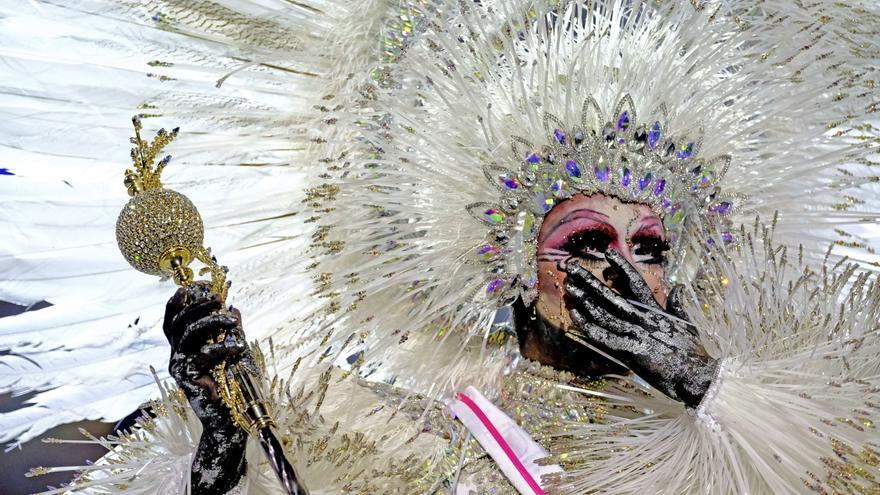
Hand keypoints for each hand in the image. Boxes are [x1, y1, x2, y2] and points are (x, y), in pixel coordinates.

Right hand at [163, 283, 248, 493]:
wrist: (231, 421)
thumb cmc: (233, 386)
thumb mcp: (234, 352)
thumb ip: (231, 332)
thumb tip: (234, 309)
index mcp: (185, 349)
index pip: (173, 322)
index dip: (176, 304)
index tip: (187, 288)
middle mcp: (177, 357)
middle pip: (179, 323)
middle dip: (198, 306)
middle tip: (218, 299)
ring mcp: (180, 368)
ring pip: (188, 334)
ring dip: (211, 321)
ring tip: (232, 320)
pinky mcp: (188, 379)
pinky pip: (202, 356)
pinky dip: (222, 348)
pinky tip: (238, 346)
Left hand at [564, 249, 716, 407]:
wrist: (699, 377)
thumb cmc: (695, 353)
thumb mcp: (688, 324)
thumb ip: (678, 305)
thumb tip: (678, 286)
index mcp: (656, 310)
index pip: (635, 282)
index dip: (621, 265)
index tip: (607, 252)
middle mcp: (643, 318)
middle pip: (611, 295)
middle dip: (589, 280)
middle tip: (571, 267)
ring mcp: (636, 334)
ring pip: (604, 313)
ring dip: (584, 300)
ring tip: (569, 287)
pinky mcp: (631, 352)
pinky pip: (604, 337)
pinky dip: (589, 327)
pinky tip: (576, 315)